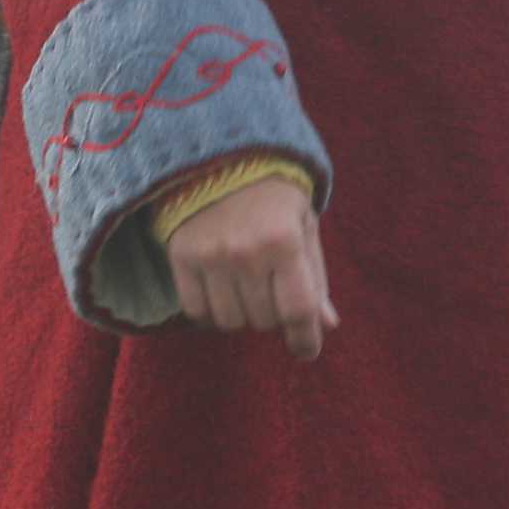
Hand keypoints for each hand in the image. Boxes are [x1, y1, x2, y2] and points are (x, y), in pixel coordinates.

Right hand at [166, 176, 336, 359]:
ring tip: (246, 287)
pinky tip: (221, 289)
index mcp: (284, 241)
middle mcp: (246, 251)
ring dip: (243, 314)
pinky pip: (197, 312)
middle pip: (264, 320)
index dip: (305, 339)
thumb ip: (315, 278)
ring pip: (231, 322)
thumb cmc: (274, 196)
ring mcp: (210, 255)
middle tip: (272, 288)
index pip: (298, 310)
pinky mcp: (181, 256)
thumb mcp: (304, 228)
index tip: (307, 351)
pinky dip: (212, 311)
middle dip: (274, 315)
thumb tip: (328, 325)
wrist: (221, 157)